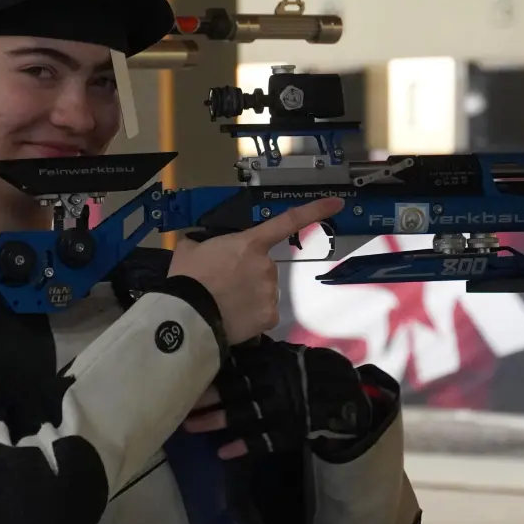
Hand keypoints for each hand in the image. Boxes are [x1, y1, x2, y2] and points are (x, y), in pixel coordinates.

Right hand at [166, 197, 342, 345]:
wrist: (186, 314)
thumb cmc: (187, 278)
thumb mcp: (188, 250)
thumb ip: (200, 243)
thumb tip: (198, 246)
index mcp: (250, 244)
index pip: (287, 222)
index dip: (314, 211)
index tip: (337, 204)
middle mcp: (266, 266)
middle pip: (262, 268)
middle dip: (246, 275)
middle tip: (220, 285)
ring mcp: (270, 292)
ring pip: (262, 292)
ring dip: (248, 297)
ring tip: (222, 304)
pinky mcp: (268, 317)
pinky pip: (262, 314)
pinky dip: (250, 317)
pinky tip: (232, 318)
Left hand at [181, 337, 377, 459]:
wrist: (343, 395)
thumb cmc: (307, 370)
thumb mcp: (283, 354)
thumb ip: (257, 352)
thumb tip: (224, 341)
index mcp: (272, 362)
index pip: (236, 365)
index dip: (210, 371)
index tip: (184, 373)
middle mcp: (274, 384)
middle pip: (234, 390)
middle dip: (205, 398)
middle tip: (179, 402)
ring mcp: (282, 409)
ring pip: (243, 415)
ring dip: (215, 421)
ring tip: (190, 426)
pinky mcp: (290, 431)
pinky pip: (264, 441)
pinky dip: (243, 447)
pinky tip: (222, 452)